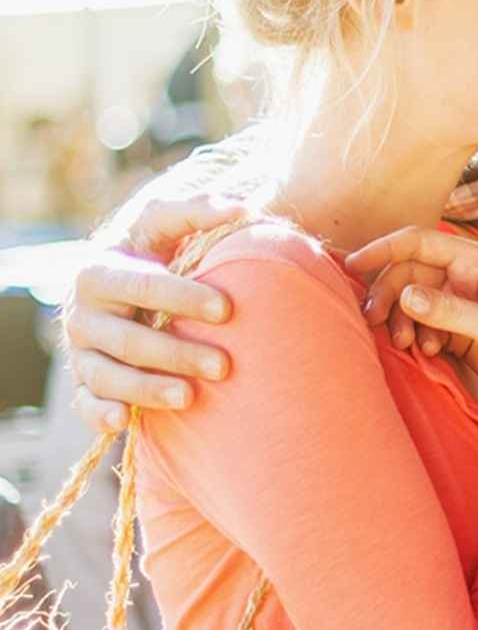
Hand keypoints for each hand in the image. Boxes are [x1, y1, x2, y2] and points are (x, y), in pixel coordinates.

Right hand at [64, 195, 245, 429]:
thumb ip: (199, 211)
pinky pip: (85, 403)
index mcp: (99, 272)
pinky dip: (99, 414)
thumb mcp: (165, 222)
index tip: (227, 308)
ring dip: (146, 388)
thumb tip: (244, 208)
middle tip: (224, 365)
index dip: (183, 297)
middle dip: (175, 353)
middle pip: (128, 338)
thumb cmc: (151, 248)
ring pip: (107, 375)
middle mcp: (83, 314)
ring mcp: (82, 351)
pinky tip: (125, 421)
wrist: (122, 279)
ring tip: (190, 397)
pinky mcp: (85, 381)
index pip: (142, 286)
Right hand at [345, 226, 477, 408]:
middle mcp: (467, 279)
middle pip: (408, 274)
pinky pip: (421, 326)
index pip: (421, 242)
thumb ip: (452, 312)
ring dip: (401, 320)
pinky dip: (415, 337)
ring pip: (410, 302)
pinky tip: (431, 353)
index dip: (385, 249)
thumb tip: (404, 296)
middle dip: (388, 295)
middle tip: (374, 323)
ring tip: (408, 345)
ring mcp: (461, 306)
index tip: (353, 266)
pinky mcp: (457, 334)